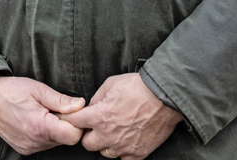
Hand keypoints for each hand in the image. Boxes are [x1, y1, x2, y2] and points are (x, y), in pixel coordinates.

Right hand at [0, 75, 85, 154]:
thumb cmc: (10, 90)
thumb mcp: (37, 88)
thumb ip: (61, 100)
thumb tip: (81, 105)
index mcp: (39, 126)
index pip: (73, 136)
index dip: (76, 122)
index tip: (69, 110)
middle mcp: (34, 141)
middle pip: (65, 139)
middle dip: (64, 124)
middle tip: (52, 108)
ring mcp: (28, 147)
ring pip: (55, 142)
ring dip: (54, 129)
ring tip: (41, 113)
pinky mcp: (24, 149)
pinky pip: (44, 144)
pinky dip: (44, 133)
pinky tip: (34, 120)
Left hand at [58, 73, 181, 158]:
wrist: (165, 96)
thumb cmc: (138, 87)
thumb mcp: (110, 84)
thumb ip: (96, 98)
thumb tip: (90, 106)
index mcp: (99, 117)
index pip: (74, 123)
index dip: (71, 119)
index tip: (72, 118)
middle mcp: (109, 135)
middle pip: (87, 144)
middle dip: (88, 135)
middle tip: (95, 127)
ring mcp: (124, 146)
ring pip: (105, 153)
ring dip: (105, 144)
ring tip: (113, 132)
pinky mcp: (139, 153)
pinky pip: (123, 158)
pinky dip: (122, 151)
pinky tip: (126, 140)